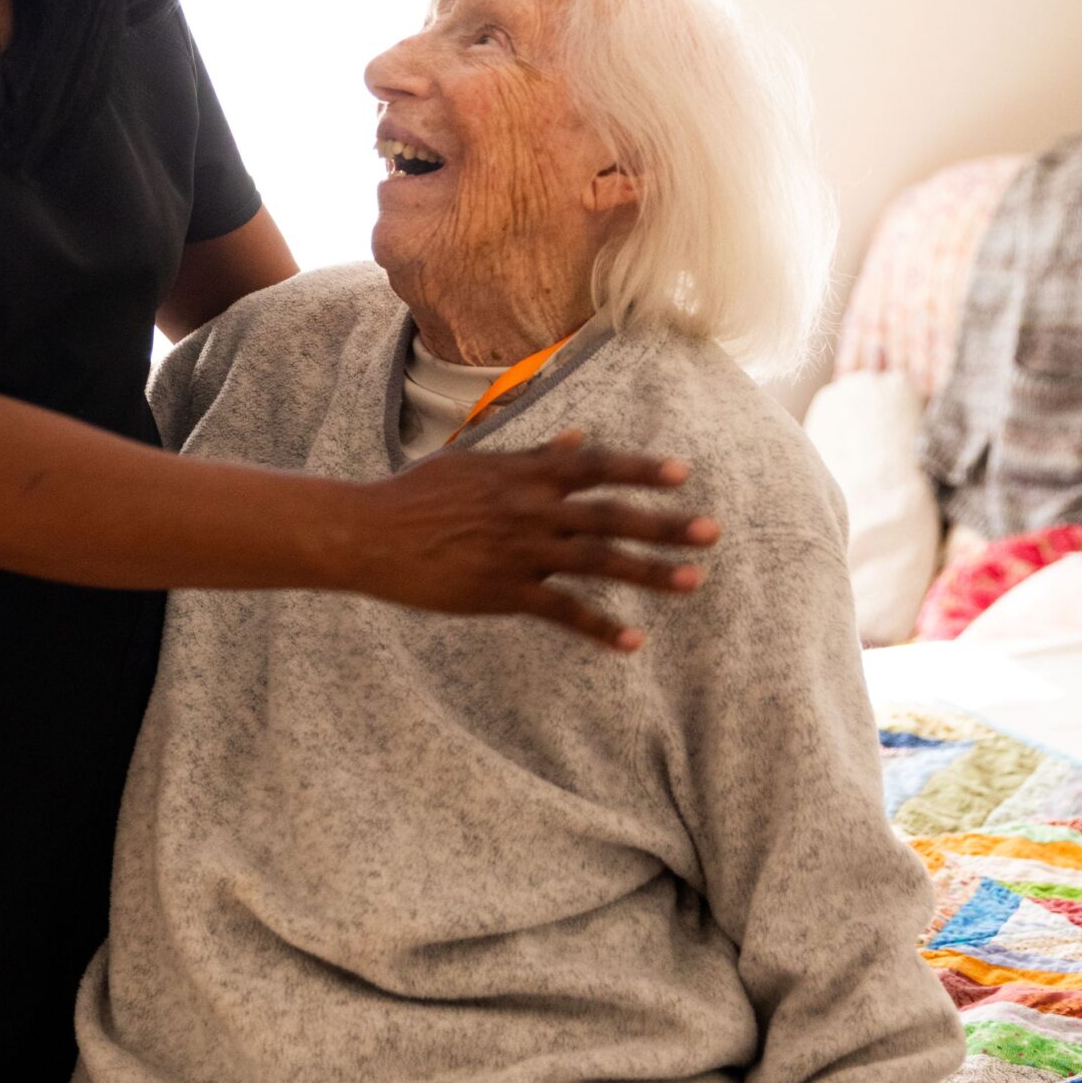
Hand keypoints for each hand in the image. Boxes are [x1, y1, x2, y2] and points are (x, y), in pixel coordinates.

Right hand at [353, 429, 718, 646]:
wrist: (370, 533)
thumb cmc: (419, 494)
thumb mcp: (476, 462)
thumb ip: (533, 455)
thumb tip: (577, 439)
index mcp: (524, 474)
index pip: (595, 465)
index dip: (640, 469)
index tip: (683, 472)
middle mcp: (530, 509)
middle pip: (610, 515)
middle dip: (664, 524)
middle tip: (711, 532)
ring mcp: (520, 552)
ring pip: (597, 562)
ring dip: (649, 572)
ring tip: (692, 582)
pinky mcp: (503, 592)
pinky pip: (562, 611)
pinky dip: (599, 627)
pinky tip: (632, 643)